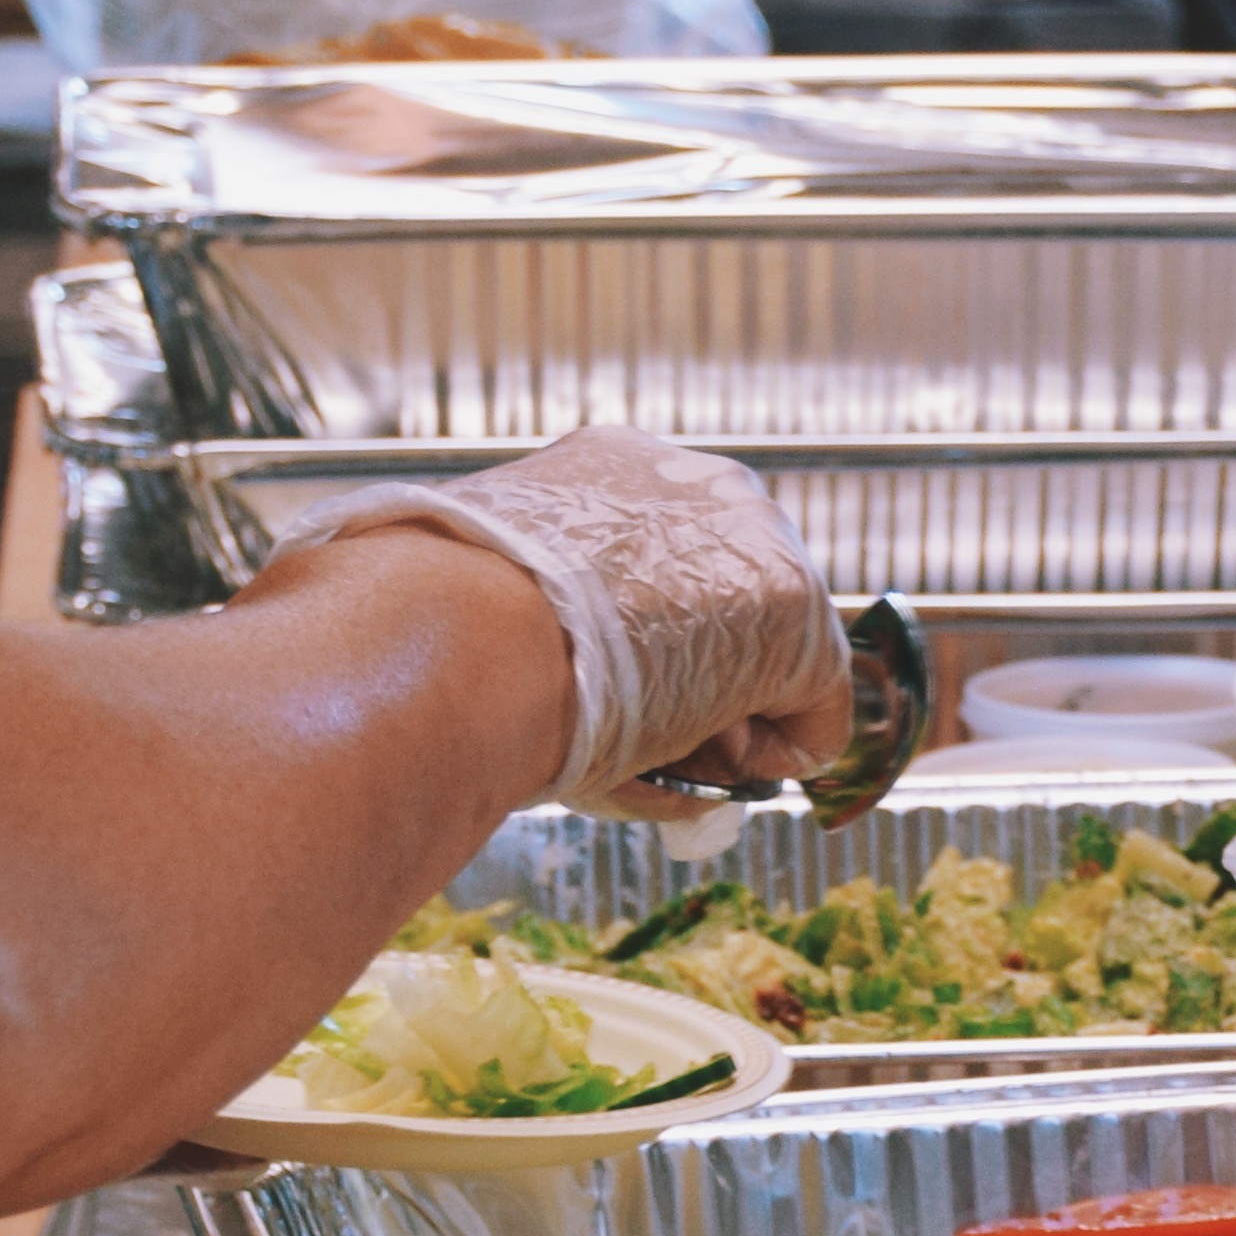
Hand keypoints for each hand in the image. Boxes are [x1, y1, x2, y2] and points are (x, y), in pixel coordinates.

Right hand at [264, 427, 850, 820]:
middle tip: (655, 744)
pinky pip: (818, 709)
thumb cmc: (417, 633)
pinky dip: (777, 754)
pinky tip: (703, 765)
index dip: (654, 646)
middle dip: (707, 681)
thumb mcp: (463, 610)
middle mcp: (693, 486)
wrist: (446, 638)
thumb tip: (478, 686)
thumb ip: (505, 629)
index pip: (666, 563)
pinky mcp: (792, 614)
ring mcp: (752, 544)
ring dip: (729, 722)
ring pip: (774, 658)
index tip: (623, 700)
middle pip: (734, 603)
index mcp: (605, 470)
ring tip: (654, 757)